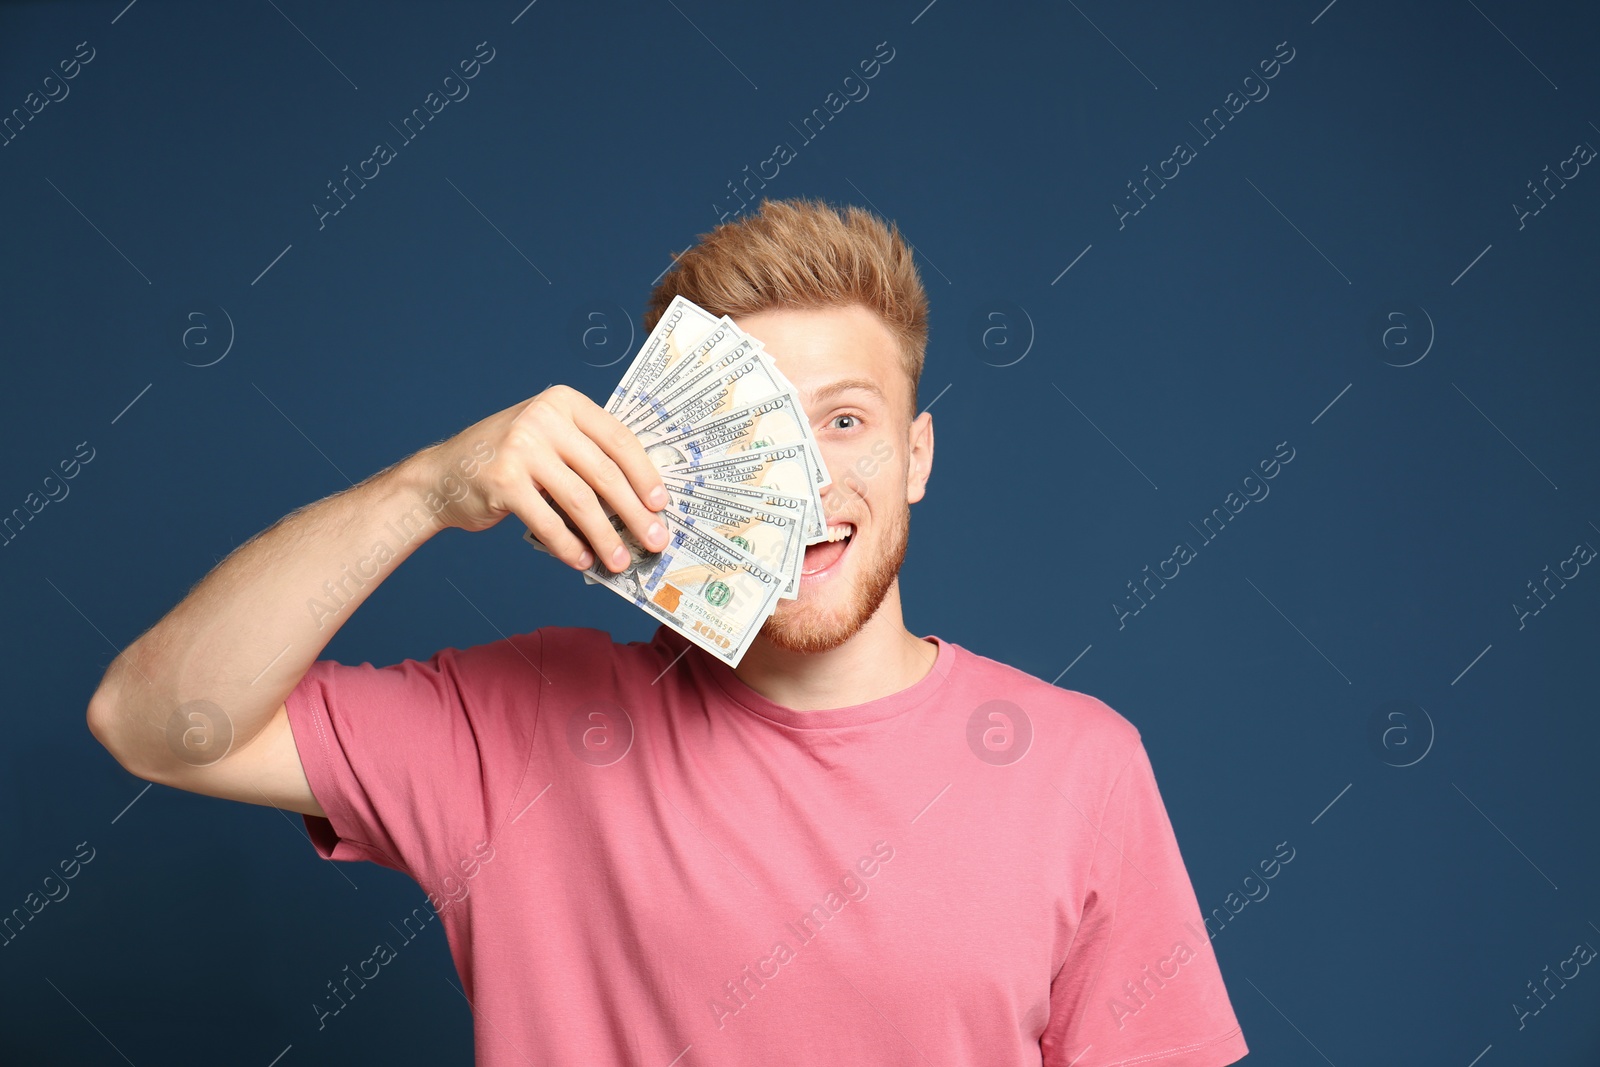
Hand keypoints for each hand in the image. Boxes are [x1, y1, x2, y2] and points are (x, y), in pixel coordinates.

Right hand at [422, 385, 669, 571]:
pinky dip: (570, 547)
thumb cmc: (509, 461)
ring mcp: (521, 448)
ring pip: (581, 502)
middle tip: (655, 540)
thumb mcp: (548, 439)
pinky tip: (583, 560)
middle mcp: (543, 418)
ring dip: (606, 537)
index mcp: (563, 402)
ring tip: (620, 560)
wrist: (442, 474)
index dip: (644, 475)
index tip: (660, 504)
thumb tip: (641, 499)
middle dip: (635, 513)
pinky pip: (549, 523)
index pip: (618, 439)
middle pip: (605, 473)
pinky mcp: (503, 481)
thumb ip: (587, 455)